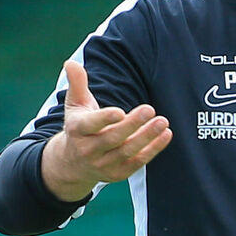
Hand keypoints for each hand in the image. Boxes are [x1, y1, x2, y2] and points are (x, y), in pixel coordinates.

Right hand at [41, 60, 172, 200]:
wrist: (73, 163)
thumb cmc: (79, 126)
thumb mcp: (75, 105)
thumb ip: (77, 83)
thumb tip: (70, 62)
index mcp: (77, 130)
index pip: (90, 125)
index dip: (104, 119)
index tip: (120, 111)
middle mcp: (88, 150)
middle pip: (112, 138)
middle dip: (132, 125)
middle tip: (150, 109)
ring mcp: (103, 164)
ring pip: (127, 151)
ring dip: (146, 137)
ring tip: (163, 121)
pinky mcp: (117, 173)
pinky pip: (137, 162)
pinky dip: (153, 150)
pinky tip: (166, 135)